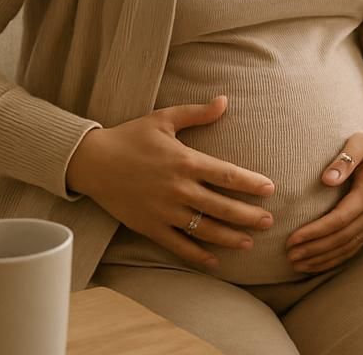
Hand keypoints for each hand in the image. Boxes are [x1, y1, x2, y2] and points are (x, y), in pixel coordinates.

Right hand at [66, 95, 275, 268]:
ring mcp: (164, 211)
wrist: (92, 162)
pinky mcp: (149, 226)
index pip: (226, 175)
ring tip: (249, 243)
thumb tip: (225, 100)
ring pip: (203, 229)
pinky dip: (197, 255)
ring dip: (229, 238)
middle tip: (269, 221)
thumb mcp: (164, 118)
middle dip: (248, 216)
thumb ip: (197, 113)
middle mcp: (178, 189)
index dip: (250, 183)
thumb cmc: (131, 137)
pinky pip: (178, 245)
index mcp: (185, 161)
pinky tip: (215, 261)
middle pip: (221, 206)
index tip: (270, 189)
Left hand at [285, 110, 362, 272]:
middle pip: (342, 238)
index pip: (339, 219)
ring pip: (349, 247)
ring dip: (323, 258)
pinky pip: (355, 245)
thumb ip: (346, 158)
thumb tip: (327, 179)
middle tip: (289, 256)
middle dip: (314, 250)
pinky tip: (319, 262)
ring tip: (298, 264)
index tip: (292, 239)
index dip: (315, 232)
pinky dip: (336, 257)